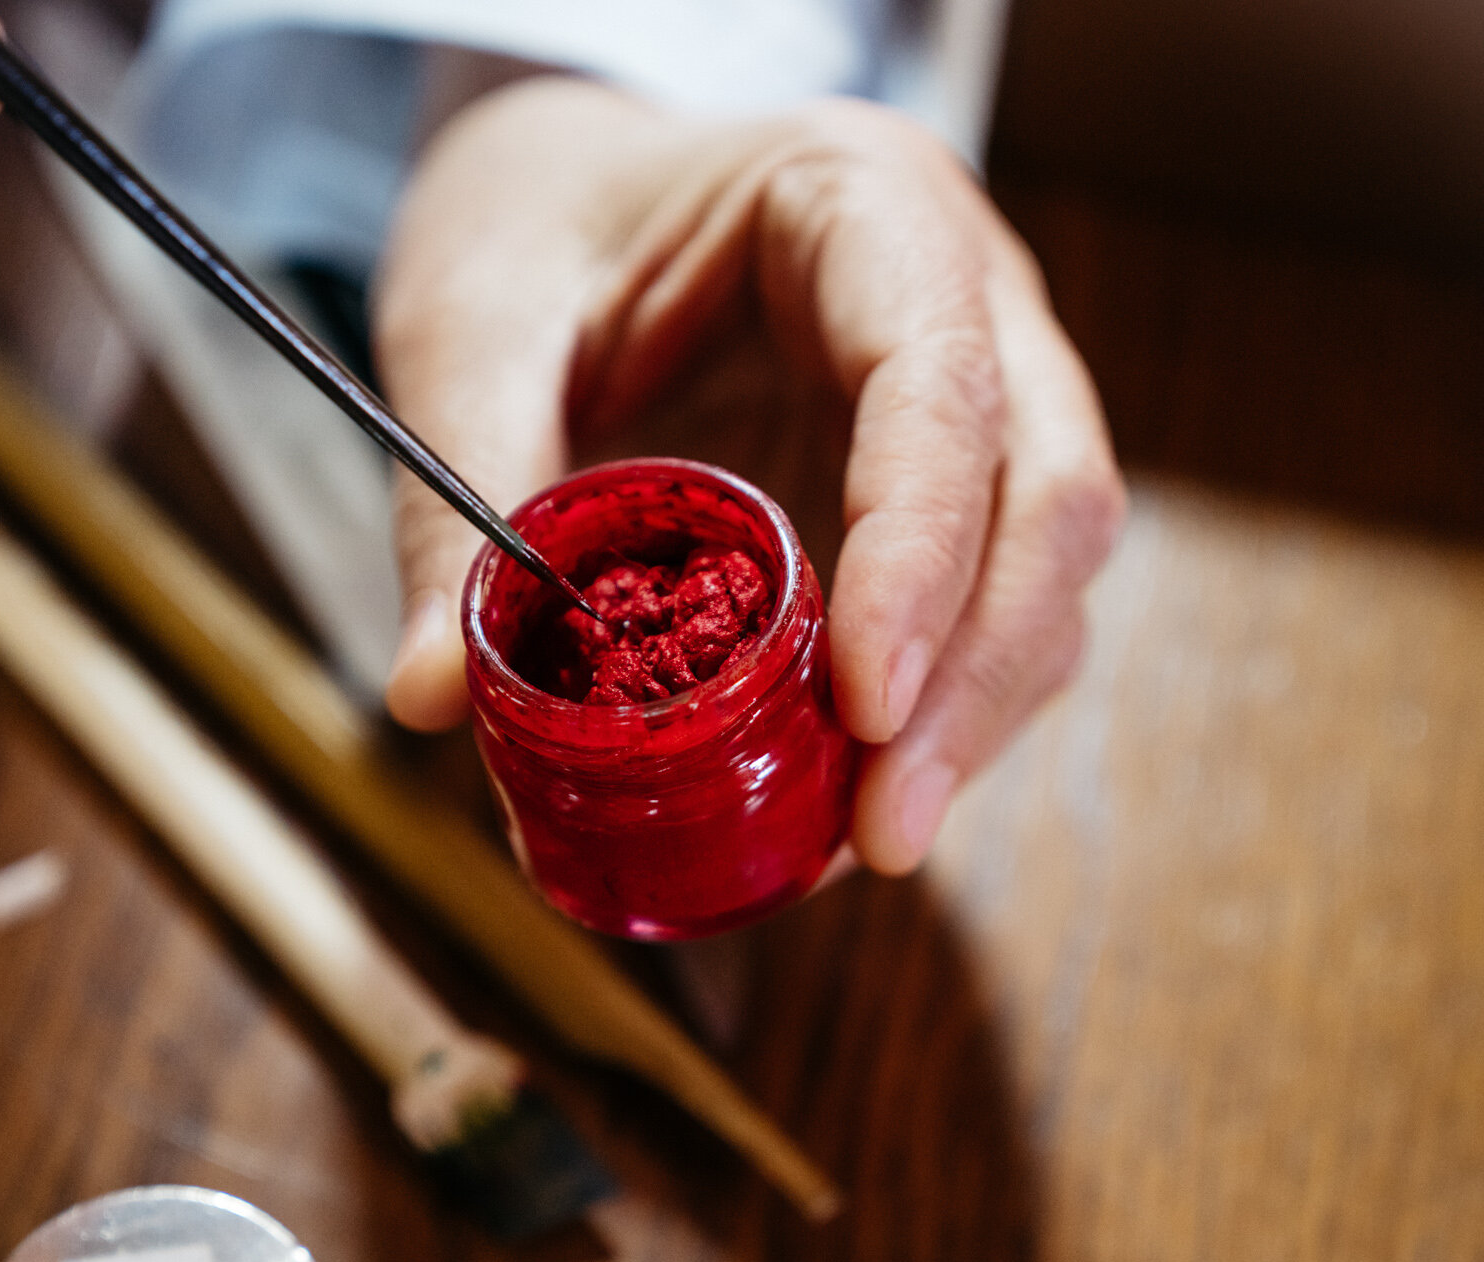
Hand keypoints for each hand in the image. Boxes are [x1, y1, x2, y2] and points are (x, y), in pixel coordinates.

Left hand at [375, 77, 1123, 874]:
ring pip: (1047, 573)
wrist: (569, 197)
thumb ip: (460, 495)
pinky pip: (986, 612)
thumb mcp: (472, 330)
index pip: (944, 385)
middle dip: (977, 677)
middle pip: (1049, 495)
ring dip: (973, 719)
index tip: (865, 706)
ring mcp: (978, 395)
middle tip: (881, 831)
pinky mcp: (947, 492)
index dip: (922, 555)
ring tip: (857, 841)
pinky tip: (846, 800)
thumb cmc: (534, 227)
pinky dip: (936, 715)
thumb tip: (434, 694)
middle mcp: (964, 295)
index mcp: (863, 204)